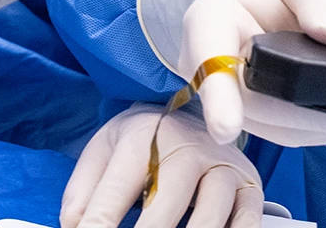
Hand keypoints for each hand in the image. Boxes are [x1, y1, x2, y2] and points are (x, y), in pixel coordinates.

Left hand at [61, 105, 261, 227]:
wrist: (188, 109)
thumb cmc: (141, 140)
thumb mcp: (102, 151)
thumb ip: (82, 193)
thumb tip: (75, 227)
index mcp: (144, 138)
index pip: (117, 190)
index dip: (99, 224)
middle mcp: (188, 149)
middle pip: (168, 201)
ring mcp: (222, 166)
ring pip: (212, 213)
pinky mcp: (249, 184)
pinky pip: (248, 218)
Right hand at [140, 0, 325, 145]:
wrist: (270, 2)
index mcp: (211, 21)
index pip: (209, 61)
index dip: (217, 96)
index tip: (226, 129)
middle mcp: (211, 68)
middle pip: (251, 104)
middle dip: (300, 114)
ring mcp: (231, 98)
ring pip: (272, 125)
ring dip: (315, 125)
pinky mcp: (256, 117)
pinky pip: (285, 130)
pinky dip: (318, 127)